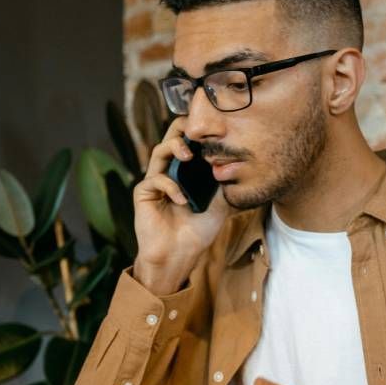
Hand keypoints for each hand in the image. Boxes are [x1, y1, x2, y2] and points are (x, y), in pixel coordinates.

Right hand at [132, 118, 230, 294]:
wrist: (180, 256)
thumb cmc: (198, 233)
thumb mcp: (220, 206)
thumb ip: (225, 185)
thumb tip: (241, 166)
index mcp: (187, 172)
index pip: (191, 143)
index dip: (199, 132)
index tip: (214, 129)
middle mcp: (170, 172)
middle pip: (171, 138)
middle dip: (183, 128)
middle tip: (196, 131)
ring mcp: (156, 181)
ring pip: (159, 151)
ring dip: (174, 148)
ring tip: (188, 156)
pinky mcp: (144, 193)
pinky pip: (155, 179)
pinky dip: (170, 186)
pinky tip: (182, 201)